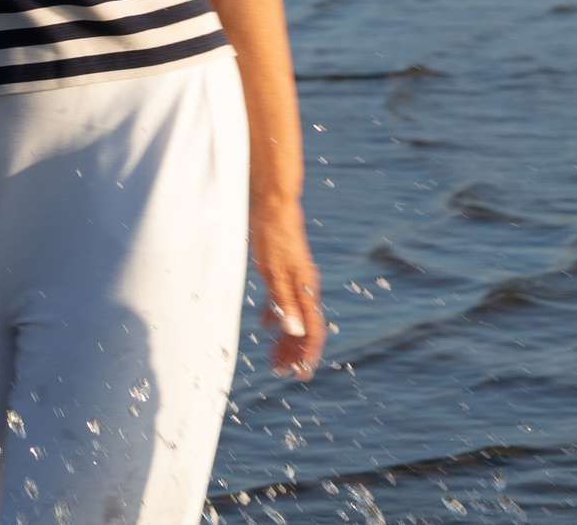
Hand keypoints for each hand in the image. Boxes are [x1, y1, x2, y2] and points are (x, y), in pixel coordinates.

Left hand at [250, 197, 323, 380]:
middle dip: (293, 351)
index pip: (312, 329)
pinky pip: (283, 301)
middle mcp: (304, 286)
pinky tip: (264, 326)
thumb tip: (295, 332)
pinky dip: (276, 316)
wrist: (273, 204)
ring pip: (293, 316)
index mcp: (305, 288)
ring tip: (271, 356)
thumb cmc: (273, 236)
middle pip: (303, 327)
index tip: (301, 373)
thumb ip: (284, 302)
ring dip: (284, 338)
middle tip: (279, 371)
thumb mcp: (273, 272)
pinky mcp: (284, 271)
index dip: (307, 353)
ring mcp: (295, 278)